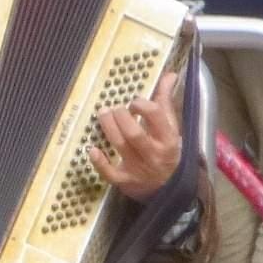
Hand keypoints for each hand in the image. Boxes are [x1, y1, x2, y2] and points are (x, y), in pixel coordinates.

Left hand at [90, 71, 182, 201]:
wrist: (169, 187)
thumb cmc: (167, 151)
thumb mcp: (171, 127)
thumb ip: (166, 102)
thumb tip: (169, 74)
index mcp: (168, 137)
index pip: (156, 116)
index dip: (142, 105)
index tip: (134, 102)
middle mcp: (154, 153)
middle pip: (134, 132)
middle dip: (121, 116)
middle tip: (113, 108)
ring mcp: (138, 168)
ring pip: (121, 146)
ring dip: (108, 127)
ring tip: (102, 113)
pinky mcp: (124, 181)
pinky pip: (109, 172)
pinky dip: (99, 161)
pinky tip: (91, 148)